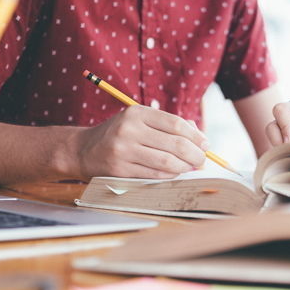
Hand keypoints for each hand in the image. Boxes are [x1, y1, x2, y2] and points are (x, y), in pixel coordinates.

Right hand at [74, 105, 207, 178]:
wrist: (84, 150)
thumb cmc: (121, 135)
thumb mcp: (140, 121)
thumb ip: (168, 126)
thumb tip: (201, 139)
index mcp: (136, 113)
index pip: (176, 124)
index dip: (195, 136)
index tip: (205, 144)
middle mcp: (129, 130)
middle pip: (175, 144)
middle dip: (195, 154)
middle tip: (202, 159)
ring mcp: (123, 151)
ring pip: (167, 163)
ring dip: (185, 168)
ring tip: (190, 167)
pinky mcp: (121, 170)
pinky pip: (155, 176)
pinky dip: (170, 176)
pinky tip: (175, 173)